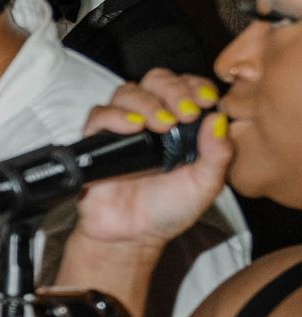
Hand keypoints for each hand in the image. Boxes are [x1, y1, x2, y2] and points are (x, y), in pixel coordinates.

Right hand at [72, 72, 230, 252]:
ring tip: (160, 125)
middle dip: (173, 90)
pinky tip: (133, 128)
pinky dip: (116, 116)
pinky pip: (100, 114)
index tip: (206, 101)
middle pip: (157, 80)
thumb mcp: (205, 185)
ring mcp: (124, 127)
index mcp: (182, 124)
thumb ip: (218, 154)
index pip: (188, 86)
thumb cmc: (168, 210)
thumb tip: (219, 119)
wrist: (131, 236)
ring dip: (147, 102)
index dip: (196, 86)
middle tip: (184, 113)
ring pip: (129, 91)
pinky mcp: (98, 138)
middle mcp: (153, 118)